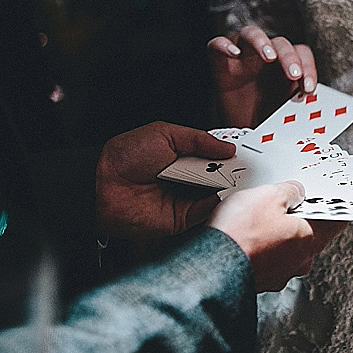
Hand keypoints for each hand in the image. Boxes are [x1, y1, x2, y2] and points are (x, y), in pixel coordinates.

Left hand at [96, 121, 235, 240]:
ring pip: (217, 194)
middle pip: (219, 175)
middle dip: (234, 170)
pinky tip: (225, 193)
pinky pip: (206, 212)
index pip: (213, 155)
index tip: (248, 150)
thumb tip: (227, 147)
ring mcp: (185, 198)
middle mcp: (185, 177)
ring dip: (228, 187)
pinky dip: (217, 204)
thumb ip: (198, 139)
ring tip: (241, 178)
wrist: (102, 187)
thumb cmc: (125, 157)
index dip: (229, 154)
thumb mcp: (164, 134)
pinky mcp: (182, 219)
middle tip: (250, 165)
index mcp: (181, 155)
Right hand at [208, 25, 317, 127]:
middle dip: (289, 57)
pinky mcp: (219, 61)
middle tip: (294, 74)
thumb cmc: (263, 119)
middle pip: (280, 43)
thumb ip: (297, 103)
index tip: (309, 88)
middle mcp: (264, 56)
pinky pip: (217, 44)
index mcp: (285, 65)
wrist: (238, 132)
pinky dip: (224, 45)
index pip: (301, 53)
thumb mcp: (285, 114)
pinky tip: (234, 53)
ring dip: (262, 42)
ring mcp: (242, 55)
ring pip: (251, 33)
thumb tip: (314, 106)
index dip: (308, 68)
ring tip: (269, 56)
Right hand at [208, 181, 344, 291]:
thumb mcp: (268, 195)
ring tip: (259, 215)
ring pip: (288, 246)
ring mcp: (280, 273)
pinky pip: (268, 257)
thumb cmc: (240, 234)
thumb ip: (290, 191)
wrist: (211, 266)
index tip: (334, 197)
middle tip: (288, 199)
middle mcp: (299, 261)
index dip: (333, 205)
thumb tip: (295, 191)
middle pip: (310, 233)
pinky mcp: (260, 279)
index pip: (335, 221)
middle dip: (301, 216)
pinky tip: (248, 233)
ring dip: (279, 232)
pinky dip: (262, 246)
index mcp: (310, 239)